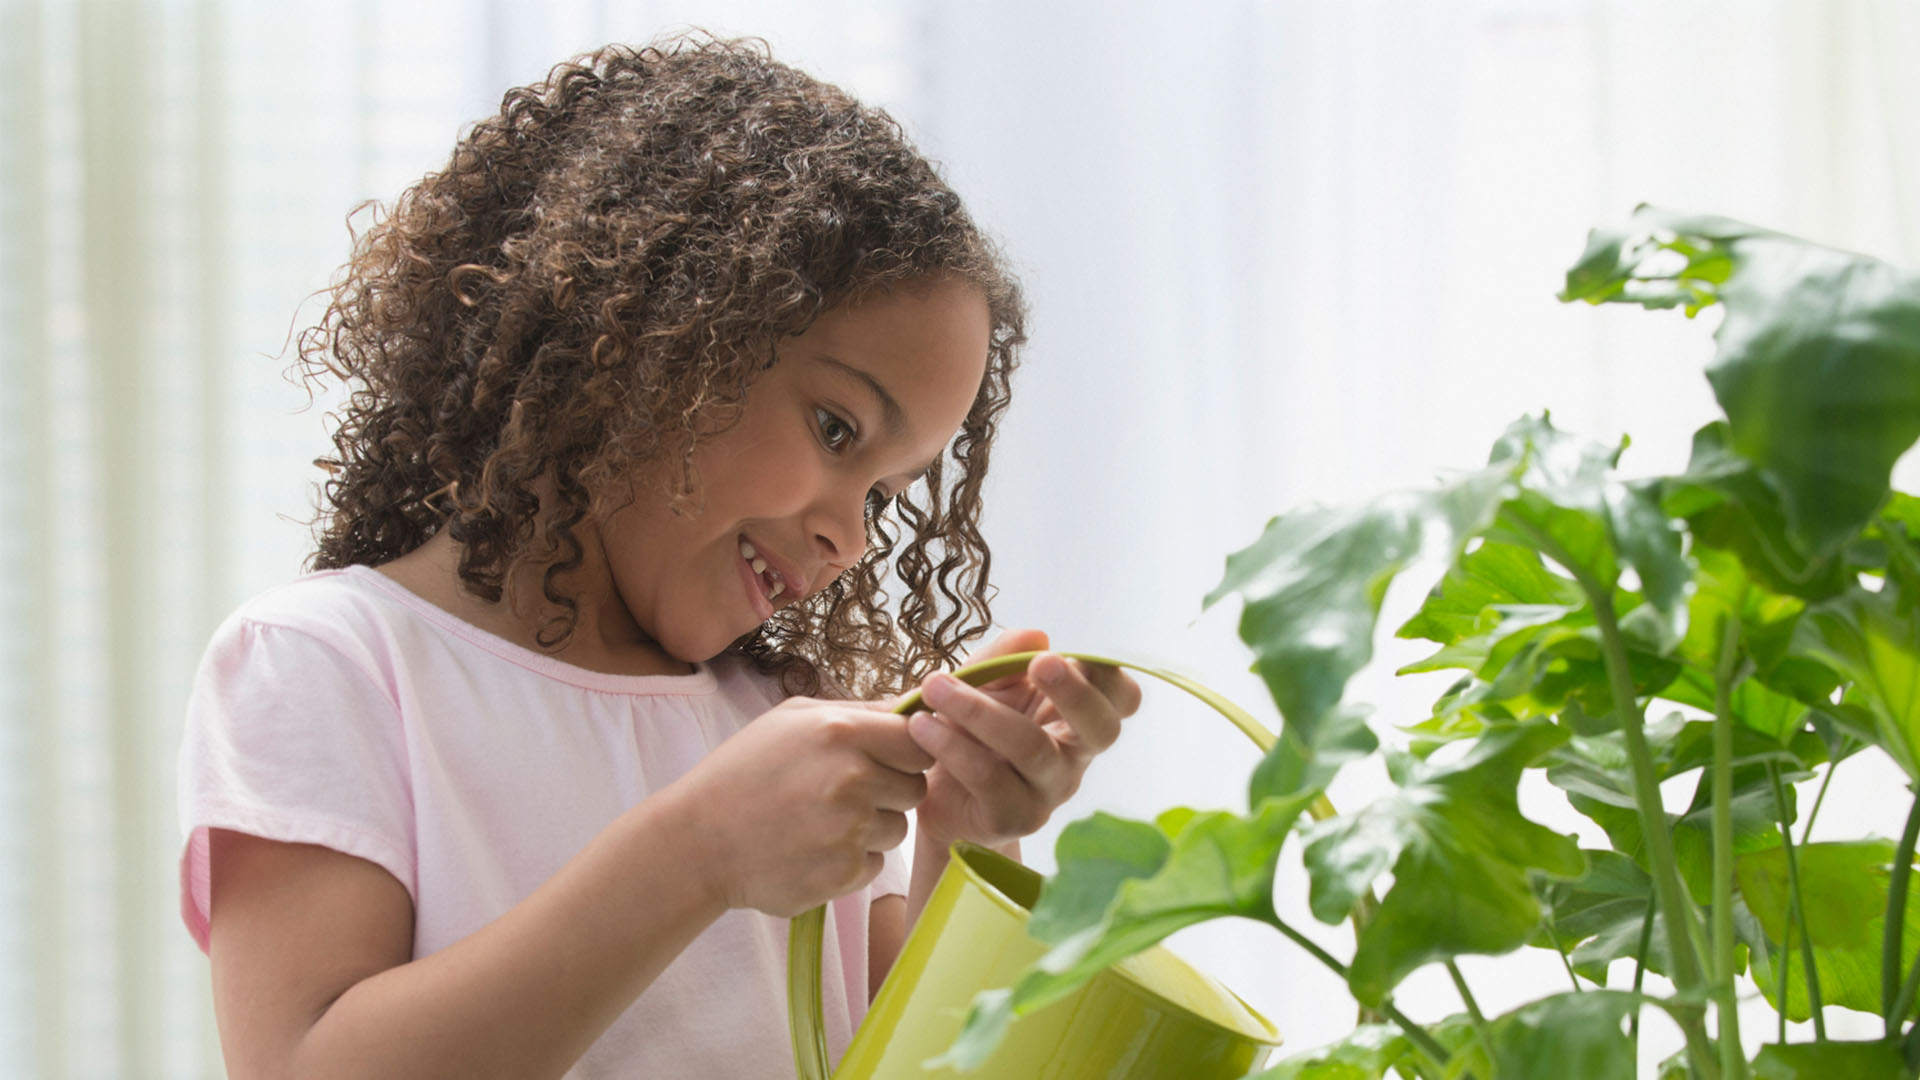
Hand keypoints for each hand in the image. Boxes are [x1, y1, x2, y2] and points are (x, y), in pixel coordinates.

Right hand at [678, 696, 932, 916]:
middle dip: (889, 790)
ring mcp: (849, 830)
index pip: (919, 742)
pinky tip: (812, 848)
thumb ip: (860, 712)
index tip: (888, 758)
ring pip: (897, 829)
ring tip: (821, 820)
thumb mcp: (793, 719)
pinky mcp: (843, 873)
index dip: (908, 752)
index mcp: (841, 733)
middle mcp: (852, 780)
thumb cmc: (745, 771)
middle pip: (915, 788)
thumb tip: (917, 708)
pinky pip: (874, 863)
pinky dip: (851, 859)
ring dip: (871, 827)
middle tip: (844, 792)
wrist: (698, 841)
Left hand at [906, 629, 1141, 849]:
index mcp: (1077, 717)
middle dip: (1074, 692)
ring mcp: (1048, 792)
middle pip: (1101, 729)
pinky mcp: (1012, 819)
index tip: (1065, 651)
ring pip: (1032, 749)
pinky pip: (988, 779)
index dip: (1107, 674)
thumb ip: (1005, 656)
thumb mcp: (985, 682)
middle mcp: (1074, 757)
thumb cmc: (971, 728)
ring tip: (934, 686)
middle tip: (1039, 664)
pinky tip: (921, 725)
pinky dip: (951, 746)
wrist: (930, 788)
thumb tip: (1037, 635)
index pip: (1122, 698)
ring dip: (979, 711)